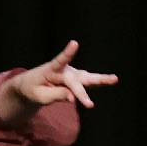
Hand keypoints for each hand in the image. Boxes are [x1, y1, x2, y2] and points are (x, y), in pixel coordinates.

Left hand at [5, 40, 119, 116]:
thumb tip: (74, 98)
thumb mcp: (39, 96)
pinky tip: (112, 80)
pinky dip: (99, 83)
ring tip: (115, 79)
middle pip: (76, 79)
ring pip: (87, 79)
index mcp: (51, 70)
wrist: (31, 85)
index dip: (68, 52)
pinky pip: (88, 83)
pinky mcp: (77, 80)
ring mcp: (72, 75)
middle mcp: (65, 70)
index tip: (74, 43)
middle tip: (92, 102)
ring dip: (101, 79)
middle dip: (84, 89)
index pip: (60, 61)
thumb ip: (56, 95)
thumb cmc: (33, 89)